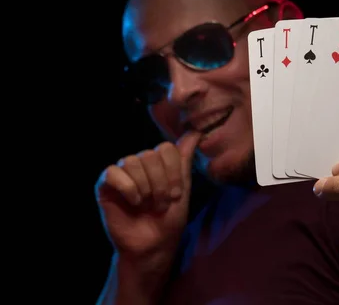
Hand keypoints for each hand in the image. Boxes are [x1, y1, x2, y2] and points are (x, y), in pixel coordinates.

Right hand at [95, 131, 200, 262]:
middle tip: (162, 204)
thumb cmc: (169, 219)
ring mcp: (122, 173)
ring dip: (145, 188)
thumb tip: (196, 132)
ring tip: (147, 205)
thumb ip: (185, 160)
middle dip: (160, 183)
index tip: (176, 194)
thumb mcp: (183, 188)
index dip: (173, 172)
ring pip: (133, 161)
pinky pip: (114, 172)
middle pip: (150, 155)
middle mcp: (139, 163)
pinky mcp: (105, 184)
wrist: (153, 245)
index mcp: (158, 162)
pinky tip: (134, 202)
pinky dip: (128, 188)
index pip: (166, 148)